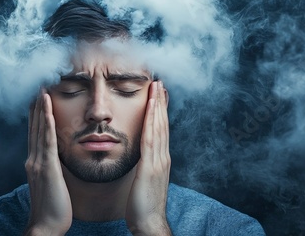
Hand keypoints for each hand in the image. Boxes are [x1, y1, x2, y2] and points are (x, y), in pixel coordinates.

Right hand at [24, 90, 71, 235]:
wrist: (46, 226)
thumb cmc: (53, 208)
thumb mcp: (51, 183)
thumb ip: (51, 168)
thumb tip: (55, 159)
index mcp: (35, 162)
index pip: (36, 133)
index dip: (37, 115)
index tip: (39, 98)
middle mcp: (33, 159)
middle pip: (34, 127)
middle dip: (36, 106)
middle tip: (38, 86)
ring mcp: (38, 162)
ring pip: (40, 129)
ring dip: (41, 107)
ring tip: (42, 89)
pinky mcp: (47, 166)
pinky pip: (47, 139)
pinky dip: (47, 121)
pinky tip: (47, 107)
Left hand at [125, 81, 170, 234]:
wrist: (149, 223)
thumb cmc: (143, 205)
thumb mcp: (144, 180)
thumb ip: (145, 165)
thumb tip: (142, 157)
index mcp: (160, 159)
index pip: (161, 130)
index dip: (160, 111)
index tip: (158, 94)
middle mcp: (162, 157)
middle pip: (162, 124)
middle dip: (161, 102)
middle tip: (159, 82)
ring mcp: (158, 161)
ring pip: (158, 127)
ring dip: (157, 106)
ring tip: (156, 87)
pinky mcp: (150, 167)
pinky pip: (150, 139)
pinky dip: (151, 121)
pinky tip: (150, 108)